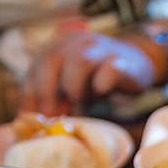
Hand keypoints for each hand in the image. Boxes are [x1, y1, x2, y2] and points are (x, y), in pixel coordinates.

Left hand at [21, 31, 161, 115]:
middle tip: (49, 118)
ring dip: (73, 87)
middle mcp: (75, 43)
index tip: (29, 120)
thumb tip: (34, 124)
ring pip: (79, 62)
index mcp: (58, 47)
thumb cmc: (99, 78)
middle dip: (46, 92)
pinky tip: (102, 92)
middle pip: (51, 60)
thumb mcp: (73, 85)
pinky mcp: (121, 61)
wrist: (138, 61)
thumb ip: (56, 98)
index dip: (30, 95)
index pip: (35, 69)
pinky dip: (102, 85)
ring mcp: (99, 49)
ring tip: (78, 104)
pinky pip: (109, 71)